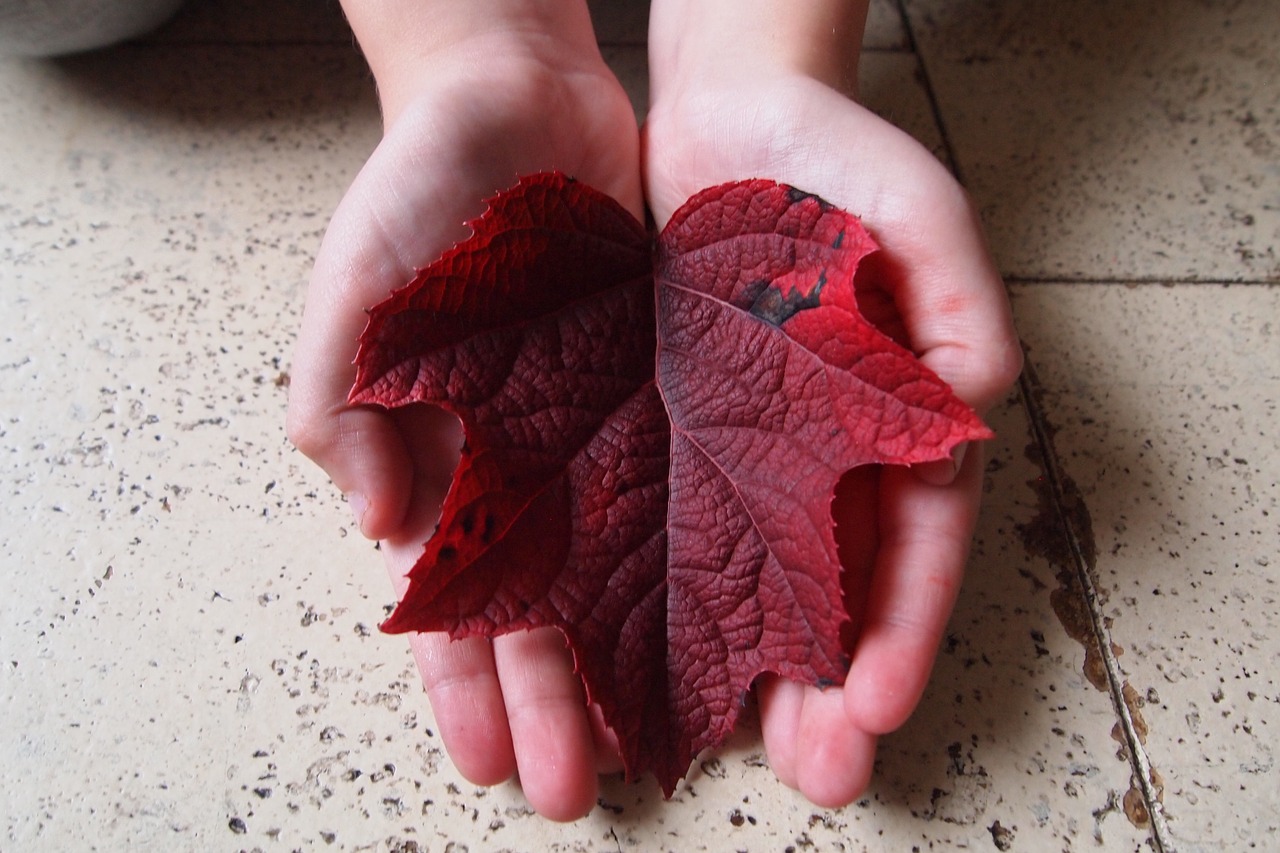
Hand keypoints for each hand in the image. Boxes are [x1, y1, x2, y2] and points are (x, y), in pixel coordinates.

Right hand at [287, 7, 641, 820]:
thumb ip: (338, 395)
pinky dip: (692, 555)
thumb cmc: (419, 189)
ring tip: (649, 740)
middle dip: (549, 702)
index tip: (491, 764)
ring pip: (613, 572)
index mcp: (444, 460)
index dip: (467, 685)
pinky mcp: (659, 394)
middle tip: (572, 793)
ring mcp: (595, 437)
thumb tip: (370, 520)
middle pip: (536, 609)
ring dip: (622, 656)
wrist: (515, 99)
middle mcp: (525, 467)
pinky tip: (718, 615)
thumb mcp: (355, 284)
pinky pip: (679, 489)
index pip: (449, 599)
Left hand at [643, 30, 1022, 806]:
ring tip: (741, 752)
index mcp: (896, 416)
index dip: (902, 625)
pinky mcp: (667, 430)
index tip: (878, 705)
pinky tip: (649, 655)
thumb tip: (976, 396)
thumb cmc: (832, 155)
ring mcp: (745, 449)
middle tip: (822, 772)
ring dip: (754, 672)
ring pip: (755, 579)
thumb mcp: (918, 210)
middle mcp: (822, 451)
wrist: (724, 114)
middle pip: (838, 588)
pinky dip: (667, 593)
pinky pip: (666, 522)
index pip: (913, 538)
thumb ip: (960, 301)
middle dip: (833, 687)